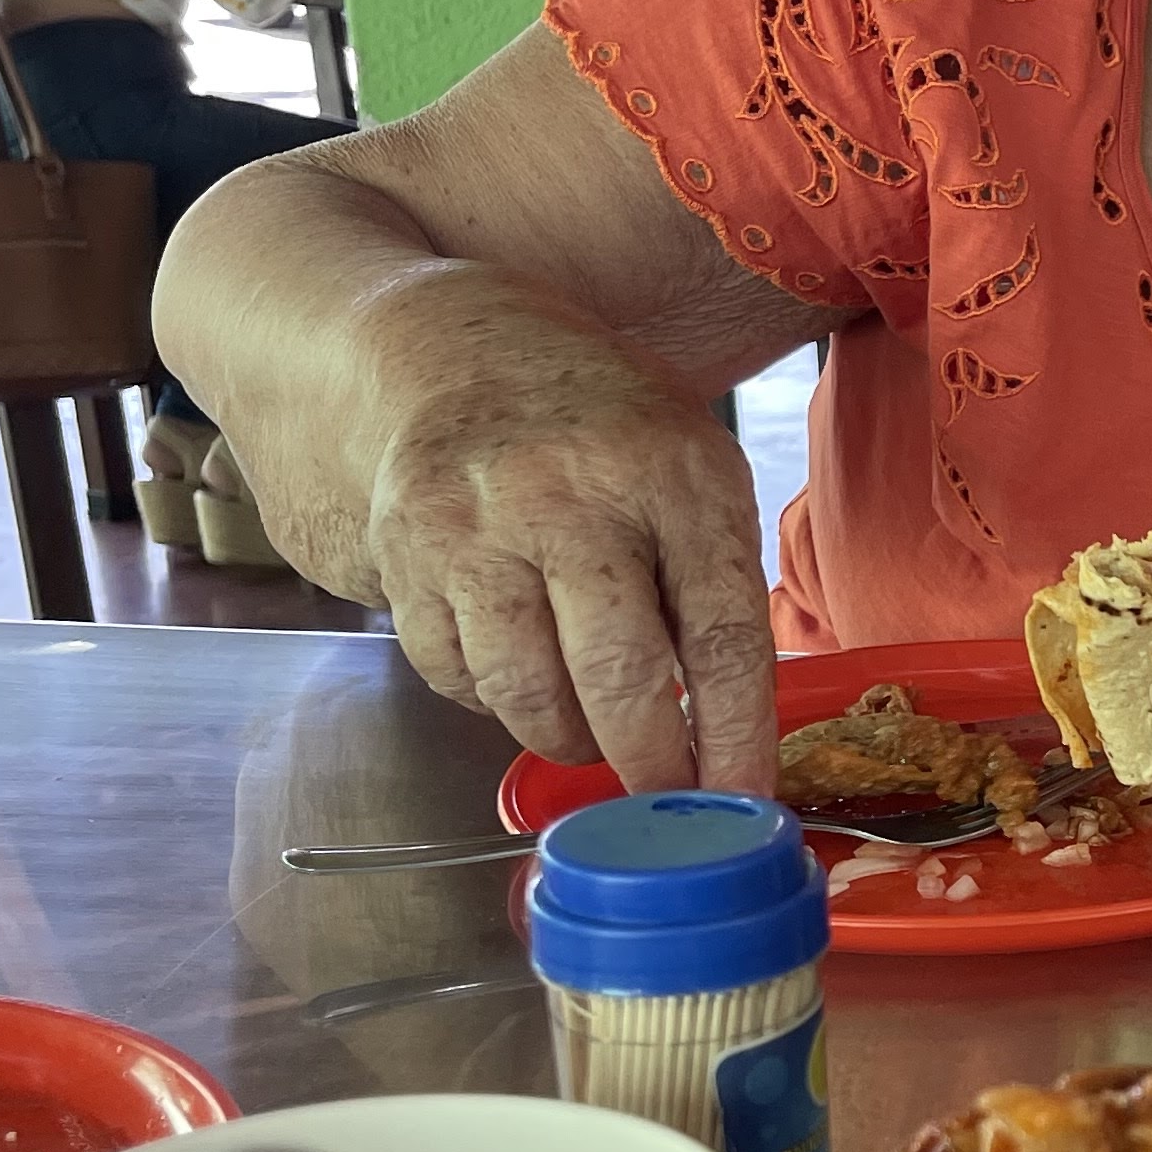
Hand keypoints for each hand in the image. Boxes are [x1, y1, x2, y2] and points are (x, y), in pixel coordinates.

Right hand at [350, 286, 779, 794]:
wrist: (447, 351)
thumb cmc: (598, 429)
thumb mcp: (687, 468)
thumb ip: (712, 582)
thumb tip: (729, 731)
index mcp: (670, 473)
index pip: (721, 634)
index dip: (736, 736)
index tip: (744, 800)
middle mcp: (568, 496)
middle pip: (618, 677)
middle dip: (649, 762)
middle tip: (664, 793)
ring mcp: (478, 528)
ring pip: (529, 693)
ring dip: (568, 738)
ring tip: (592, 726)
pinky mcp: (407, 558)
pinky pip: (459, 678)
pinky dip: (496, 701)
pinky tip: (522, 668)